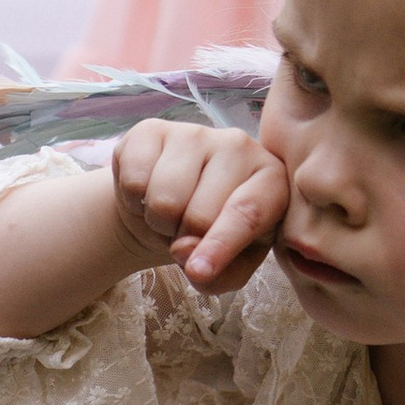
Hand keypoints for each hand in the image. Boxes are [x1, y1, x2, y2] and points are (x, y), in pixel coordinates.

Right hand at [109, 122, 286, 291]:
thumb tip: (185, 253)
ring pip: (164, 199)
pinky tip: (147, 194)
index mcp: (271, 179)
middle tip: (185, 234)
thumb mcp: (228, 268)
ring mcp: (195, 133)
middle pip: (200, 214)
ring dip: (158, 223)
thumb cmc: (208, 237)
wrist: (165, 209)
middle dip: (183, 239)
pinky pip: (134, 181)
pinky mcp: (152, 130)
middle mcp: (239, 145)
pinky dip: (133, 202)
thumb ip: (221, 274)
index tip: (197, 273)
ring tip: (168, 215)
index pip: (247, 213)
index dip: (220, 247)